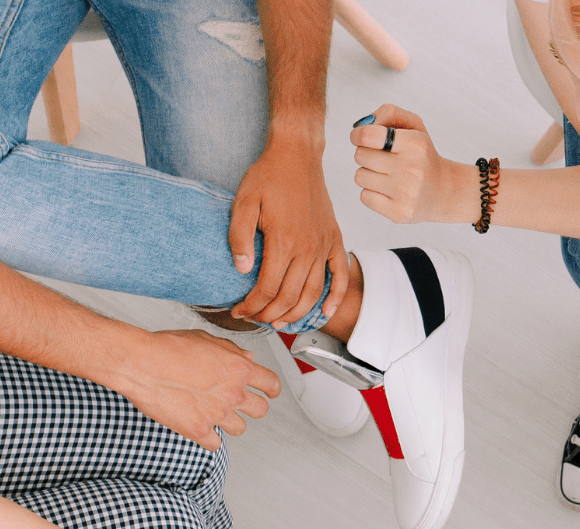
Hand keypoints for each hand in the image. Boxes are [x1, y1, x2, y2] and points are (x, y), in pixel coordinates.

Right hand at [109, 328, 280, 450]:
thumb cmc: (166, 348)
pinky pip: (215, 444)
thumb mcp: (204, 339)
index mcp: (239, 369)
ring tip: (215, 414)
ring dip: (230, 423)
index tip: (269, 393)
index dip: (271, 390)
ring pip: (240, 428)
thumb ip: (230, 350)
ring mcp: (217, 414)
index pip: (271, 384)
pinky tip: (200, 428)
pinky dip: (208, 438)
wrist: (141, 364)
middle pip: (260, 410)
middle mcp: (233, 393)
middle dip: (252, 407)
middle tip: (240, 405)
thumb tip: (246, 357)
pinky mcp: (199, 431)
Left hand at [228, 139, 349, 327]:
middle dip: (269, 314)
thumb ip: (239, 238)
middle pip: (289, 297)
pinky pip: (340, 275)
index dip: (252, 306)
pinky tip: (326, 312)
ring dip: (296, 314)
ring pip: (313, 293)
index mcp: (283, 241)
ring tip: (280, 322)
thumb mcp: (243, 202)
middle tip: (255, 319)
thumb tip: (242, 270)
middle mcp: (306, 248)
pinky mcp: (334, 240)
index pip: (267, 288)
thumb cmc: (268, 176)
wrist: (297, 155)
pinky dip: (335, 297)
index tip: (240, 311)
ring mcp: (323, 246)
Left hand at [350, 106, 481, 225]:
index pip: (368, 135)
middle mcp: (412, 169)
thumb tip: (361, 126)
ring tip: (387, 175)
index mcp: (415, 144)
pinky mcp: (398, 213)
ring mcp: (405, 193)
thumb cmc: (422, 155)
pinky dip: (372, 192)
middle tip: (381, 158)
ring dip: (368, 173)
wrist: (444, 192)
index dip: (357, 134)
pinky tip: (388, 190)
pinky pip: (364, 196)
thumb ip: (389, 113)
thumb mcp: (414, 126)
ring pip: (360, 176)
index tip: (359, 137)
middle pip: (360, 155)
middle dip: (365, 154)